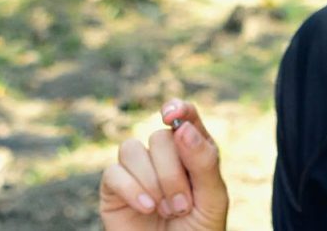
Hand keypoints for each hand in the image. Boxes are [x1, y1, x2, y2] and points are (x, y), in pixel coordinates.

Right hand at [100, 99, 228, 230]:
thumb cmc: (198, 230)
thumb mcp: (212, 198)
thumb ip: (204, 161)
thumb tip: (182, 127)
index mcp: (192, 149)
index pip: (185, 115)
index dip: (178, 108)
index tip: (172, 115)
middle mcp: (163, 154)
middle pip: (160, 138)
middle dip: (173, 174)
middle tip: (183, 206)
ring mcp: (137, 169)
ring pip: (133, 149)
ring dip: (153, 182)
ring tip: (167, 210)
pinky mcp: (114, 188)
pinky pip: (113, 172)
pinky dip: (132, 190)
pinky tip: (147, 208)